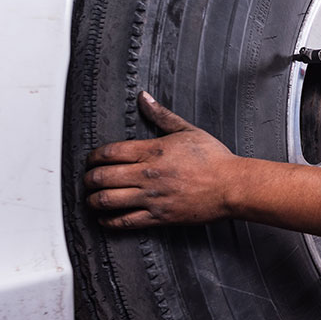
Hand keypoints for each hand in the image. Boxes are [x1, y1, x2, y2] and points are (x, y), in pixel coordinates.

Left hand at [84, 92, 236, 227]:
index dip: (94, 157)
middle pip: (103, 177)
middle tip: (87, 180)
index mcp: (152, 151)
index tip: (91, 160)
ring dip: (94, 200)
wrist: (232, 186)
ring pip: (109, 200)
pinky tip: (106, 219)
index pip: (109, 153)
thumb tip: (144, 98)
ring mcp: (152, 197)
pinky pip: (126, 221)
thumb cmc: (214, 159)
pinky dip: (110, 221)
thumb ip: (161, 115)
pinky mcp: (159, 216)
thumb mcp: (187, 130)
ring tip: (92, 199)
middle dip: (89, 179)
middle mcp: (148, 174)